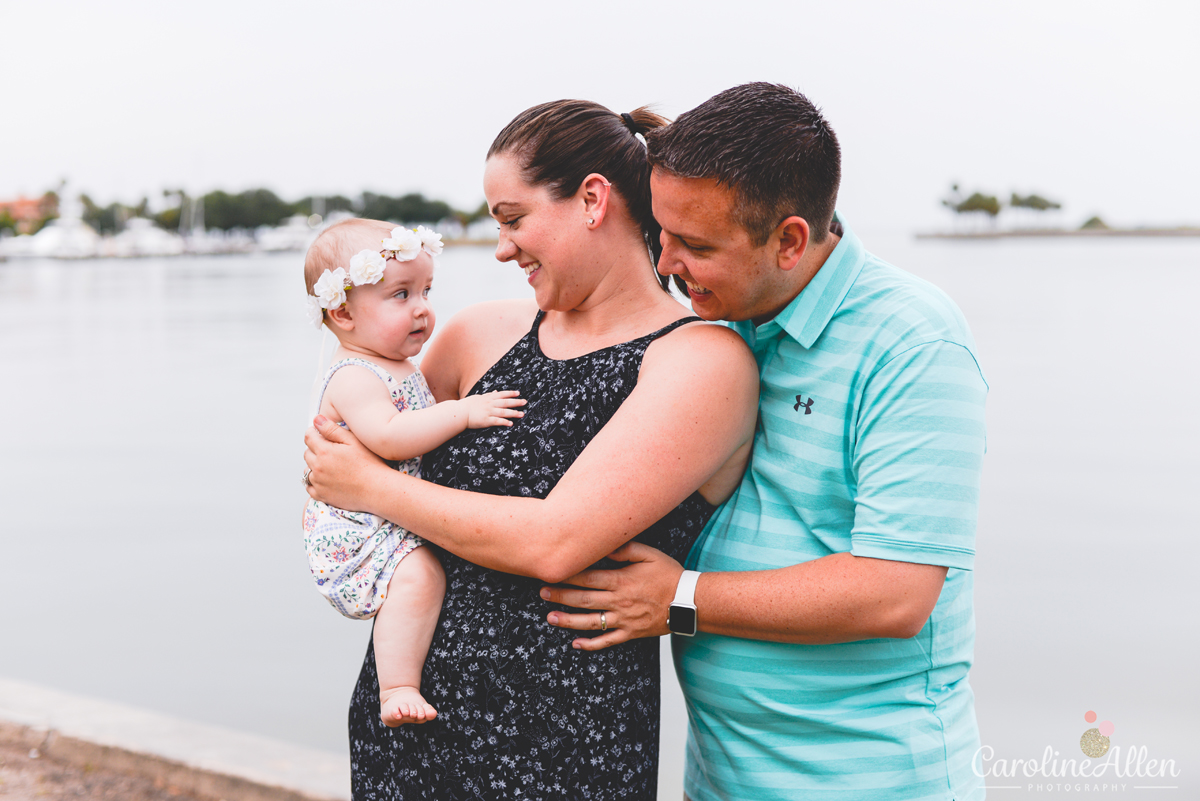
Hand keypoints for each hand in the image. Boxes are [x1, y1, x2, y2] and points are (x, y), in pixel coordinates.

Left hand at [303, 415, 389, 511]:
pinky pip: (310, 487)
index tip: (320, 434)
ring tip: (331, 467)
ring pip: (307, 470)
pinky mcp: (321, 495)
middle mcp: (317, 467)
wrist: (377, 489)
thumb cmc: (369, 464)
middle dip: (315, 449)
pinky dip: (315, 482)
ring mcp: (318, 483)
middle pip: (307, 453)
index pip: (308, 437)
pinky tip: (327, 480)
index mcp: (324, 451)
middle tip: (331, 451)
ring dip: (314, 466)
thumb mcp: (353, 441)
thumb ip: (332, 429)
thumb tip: (317, 420)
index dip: (314, 433)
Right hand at [461, 390, 525, 428]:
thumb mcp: (479, 397)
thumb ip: (488, 395)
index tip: (518, 393)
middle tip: (525, 402)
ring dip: (513, 413)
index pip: (501, 394)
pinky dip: (504, 422)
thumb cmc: (467, 405)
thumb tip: (496, 391)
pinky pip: (497, 421)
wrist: (459, 412)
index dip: (510, 393)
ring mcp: (488, 412)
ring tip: (522, 414)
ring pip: (503, 412)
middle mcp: (489, 404)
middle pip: (505, 402)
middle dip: (516, 402)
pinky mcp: (486, 421)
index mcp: (488, 398)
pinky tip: (511, 423)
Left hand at [539, 542, 683, 650]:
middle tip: (542, 593)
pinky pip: (608, 641)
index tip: (552, 572)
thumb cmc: (668, 575)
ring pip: (590, 622)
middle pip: (584, 599)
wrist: (687, 601)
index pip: (588, 577)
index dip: (568, 575)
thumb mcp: (649, 555)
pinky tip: (576, 644)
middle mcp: (619, 601)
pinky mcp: (630, 633)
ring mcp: (624, 619)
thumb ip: (626, 549)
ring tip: (550, 618)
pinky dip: (591, 644)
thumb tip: (605, 545)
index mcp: (621, 580)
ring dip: (568, 621)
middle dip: (561, 596)